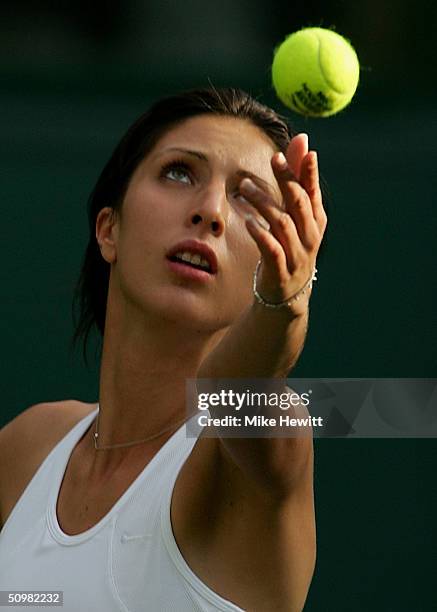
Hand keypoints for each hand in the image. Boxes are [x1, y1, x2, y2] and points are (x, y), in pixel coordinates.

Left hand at [240, 133, 326, 311]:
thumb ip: (297, 179)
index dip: (309, 170)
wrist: (286, 295)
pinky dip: (260, 234)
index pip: (313, 191)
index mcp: (315, 220)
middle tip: (273, 158)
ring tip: (245, 188)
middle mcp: (310, 236)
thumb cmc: (290, 247)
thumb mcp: (295, 215)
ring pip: (283, 223)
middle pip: (300, 203)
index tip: (304, 148)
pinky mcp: (280, 271)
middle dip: (288, 179)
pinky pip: (271, 249)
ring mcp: (297, 255)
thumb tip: (302, 139)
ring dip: (264, 203)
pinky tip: (248, 222)